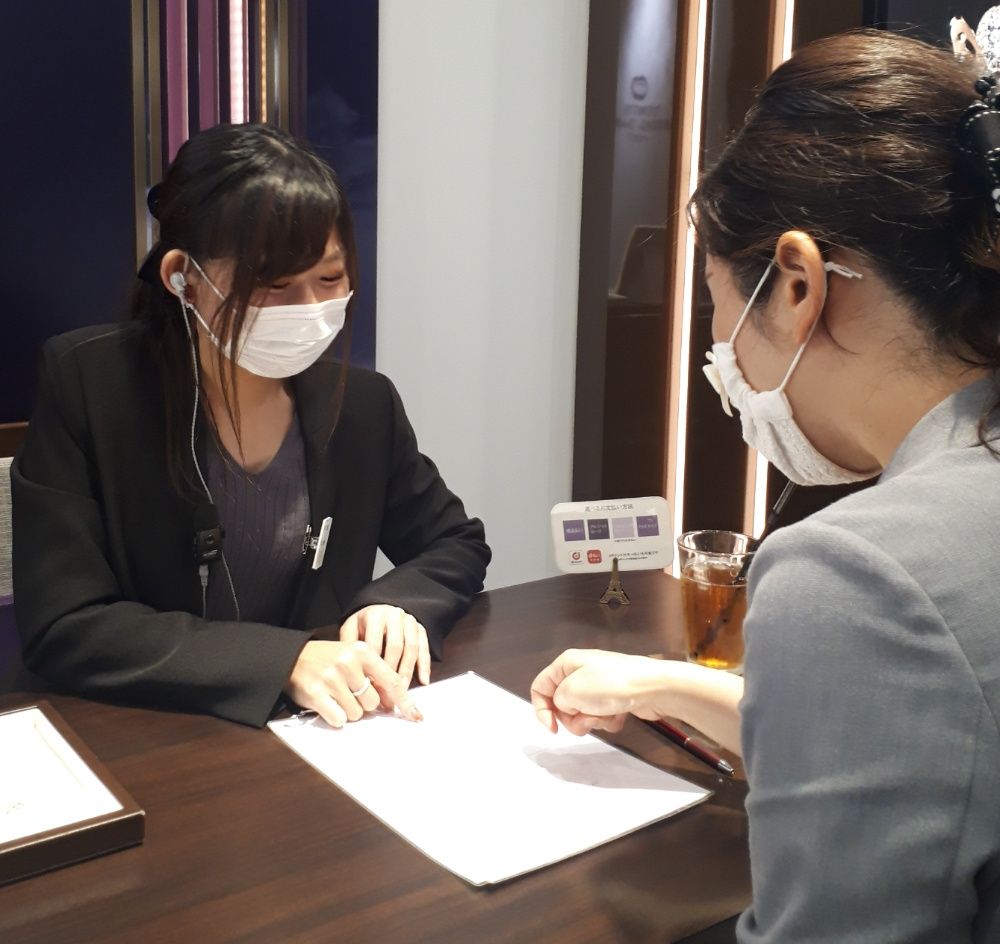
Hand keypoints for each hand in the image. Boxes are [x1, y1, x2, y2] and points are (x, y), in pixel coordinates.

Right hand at [284, 640, 422, 727]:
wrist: (291, 657)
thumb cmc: (328, 659)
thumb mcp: (353, 657)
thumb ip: (374, 676)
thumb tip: (392, 703)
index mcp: (362, 651)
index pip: (392, 681)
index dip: (405, 702)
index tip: (415, 716)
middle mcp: (348, 662)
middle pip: (373, 702)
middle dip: (363, 704)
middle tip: (349, 693)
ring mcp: (332, 678)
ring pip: (356, 713)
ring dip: (348, 711)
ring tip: (335, 695)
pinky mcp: (316, 693)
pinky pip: (338, 719)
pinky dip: (335, 717)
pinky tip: (327, 704)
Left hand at [339, 605, 430, 687]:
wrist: (378, 610)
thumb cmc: (362, 625)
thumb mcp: (350, 630)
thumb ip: (349, 649)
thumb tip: (353, 676)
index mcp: (374, 615)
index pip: (375, 644)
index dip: (373, 667)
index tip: (370, 687)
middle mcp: (394, 615)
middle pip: (395, 646)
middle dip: (392, 672)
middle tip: (387, 693)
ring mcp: (409, 621)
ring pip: (412, 648)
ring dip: (407, 672)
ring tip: (402, 691)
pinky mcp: (420, 628)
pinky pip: (424, 648)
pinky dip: (425, 666)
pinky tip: (423, 681)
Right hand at [530, 649, 667, 735]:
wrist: (652, 688)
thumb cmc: (611, 684)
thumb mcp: (572, 691)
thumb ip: (557, 701)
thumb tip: (566, 707)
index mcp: (566, 663)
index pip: (540, 687)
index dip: (542, 710)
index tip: (553, 729)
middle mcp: (581, 672)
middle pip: (562, 704)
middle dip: (572, 717)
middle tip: (586, 717)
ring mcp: (599, 685)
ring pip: (582, 713)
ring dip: (592, 720)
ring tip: (606, 714)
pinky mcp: (614, 698)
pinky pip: (601, 715)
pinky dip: (608, 720)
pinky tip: (619, 714)